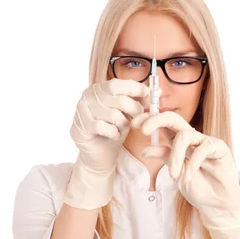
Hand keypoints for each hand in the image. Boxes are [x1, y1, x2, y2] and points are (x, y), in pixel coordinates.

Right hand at [64, 78, 148, 209]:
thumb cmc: (114, 130)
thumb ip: (139, 101)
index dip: (134, 89)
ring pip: (113, 115)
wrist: (100, 154)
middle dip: (134, 110)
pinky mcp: (80, 127)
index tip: (148, 95)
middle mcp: (87, 97)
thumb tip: (159, 91)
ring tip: (121, 129)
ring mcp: (81, 111)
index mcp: (98, 89)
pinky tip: (114, 136)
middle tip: (137, 119)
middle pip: (119, 100)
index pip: (117, 84)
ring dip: (123, 125)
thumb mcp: (128, 113)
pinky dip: (113, 133)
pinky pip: (104, 128)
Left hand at [131, 111, 239, 238]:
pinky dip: (192, 164)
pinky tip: (188, 177)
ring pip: (185, 136)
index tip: (134, 124)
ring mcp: (205, 141)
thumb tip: (144, 150)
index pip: (164, 124)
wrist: (216, 203)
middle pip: (174, 118)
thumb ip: (164, 157)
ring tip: (174, 174)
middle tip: (143, 131)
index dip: (149, 120)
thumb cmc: (198, 187)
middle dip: (156, 120)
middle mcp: (192, 138)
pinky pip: (203, 148)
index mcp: (179, 142)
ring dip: (175, 156)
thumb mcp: (175, 172)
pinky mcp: (219, 147)